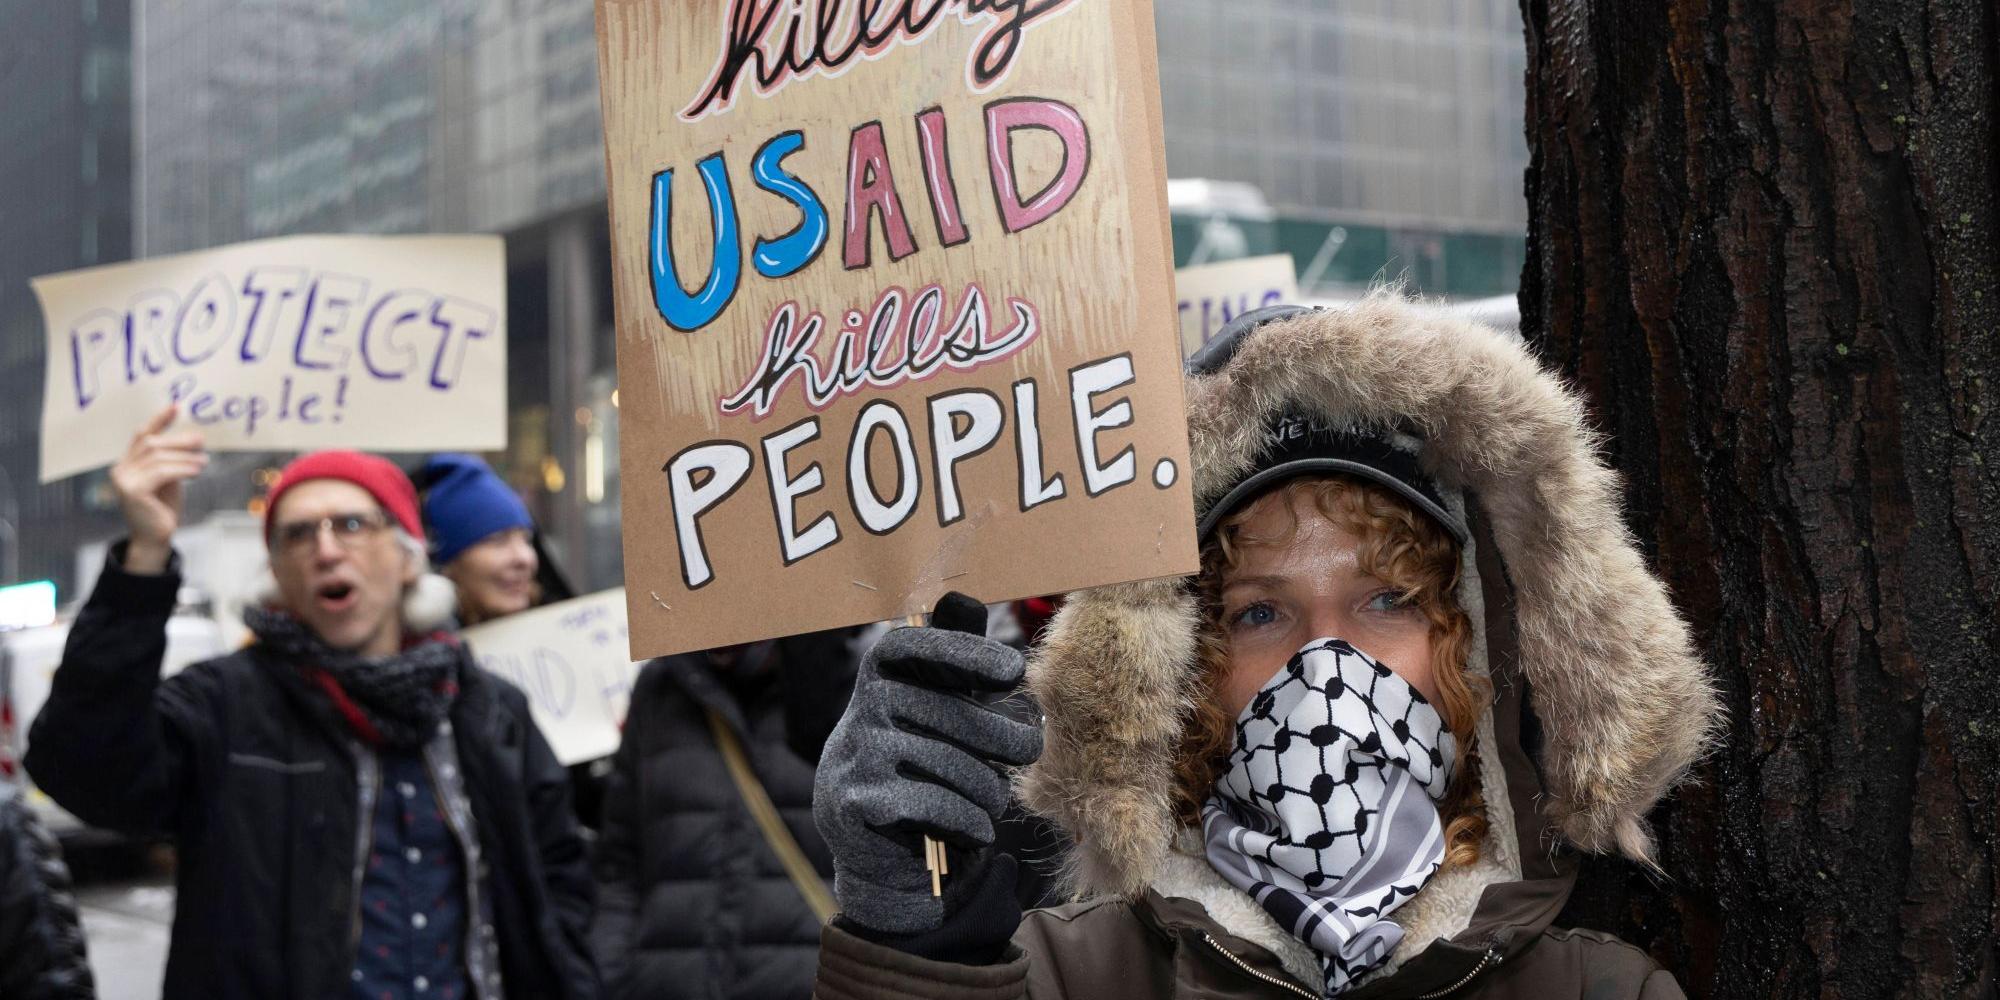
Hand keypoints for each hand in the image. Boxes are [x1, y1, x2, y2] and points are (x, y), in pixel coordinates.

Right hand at [108, 405, 206, 573]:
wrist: (155, 538)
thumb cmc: (163, 508)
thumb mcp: (168, 478)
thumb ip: (171, 459)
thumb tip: (194, 437)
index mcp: (128, 463)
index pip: (142, 435)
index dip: (159, 420)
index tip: (177, 407)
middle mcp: (120, 469)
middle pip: (151, 443)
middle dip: (178, 440)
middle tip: (201, 441)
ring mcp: (123, 480)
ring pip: (157, 457)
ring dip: (185, 457)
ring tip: (204, 462)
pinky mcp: (132, 491)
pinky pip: (161, 472)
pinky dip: (182, 469)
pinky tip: (197, 470)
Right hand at [812, 593, 1042, 933]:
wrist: (879, 858)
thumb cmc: (923, 770)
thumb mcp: (936, 711)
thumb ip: (950, 658)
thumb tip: (961, 596)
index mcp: (878, 680)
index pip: (911, 645)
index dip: (963, 651)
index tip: (1015, 670)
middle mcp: (858, 712)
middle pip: (948, 712)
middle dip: (1004, 736)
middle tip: (1030, 750)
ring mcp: (852, 758)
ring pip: (949, 764)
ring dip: (987, 790)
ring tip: (992, 799)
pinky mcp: (855, 804)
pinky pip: (933, 803)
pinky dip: (967, 821)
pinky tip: (974, 829)